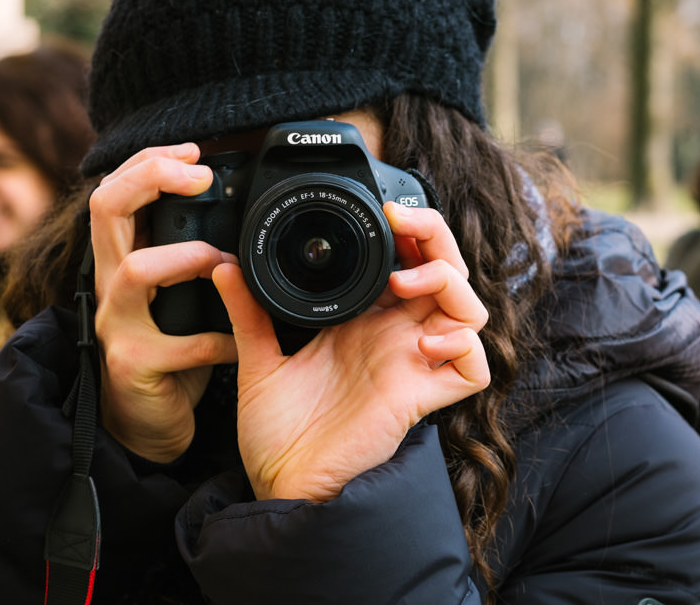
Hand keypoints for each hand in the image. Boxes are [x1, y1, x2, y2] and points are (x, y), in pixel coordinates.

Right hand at [90, 144, 238, 462]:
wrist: (149, 421)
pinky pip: (183, 345)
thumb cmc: (174, 350)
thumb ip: (201, 258)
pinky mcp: (133, 365)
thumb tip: (249, 215)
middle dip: (150, 178)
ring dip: (189, 258)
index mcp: (125, 258)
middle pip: (105, 208)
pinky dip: (222, 340)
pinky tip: (244, 342)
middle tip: (200, 176)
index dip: (149, 162)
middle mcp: (111, 285)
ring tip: (224, 264)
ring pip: (135, 271)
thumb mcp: (184, 295)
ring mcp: (116, 325)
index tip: (195, 151)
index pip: (116, 190)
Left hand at [214, 201, 489, 501]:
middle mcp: (398, 339)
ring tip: (404, 284)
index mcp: (368, 323)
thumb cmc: (278, 433)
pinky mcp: (421, 400)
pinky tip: (424, 342)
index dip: (413, 233)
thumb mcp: (259, 360)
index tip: (385, 213)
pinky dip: (463, 345)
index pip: (412, 263)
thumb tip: (225, 266)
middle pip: (449, 273)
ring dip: (448, 283)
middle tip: (403, 223)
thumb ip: (249, 313)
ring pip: (472, 311)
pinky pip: (474, 369)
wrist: (280, 485)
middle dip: (436, 238)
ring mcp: (414, 367)